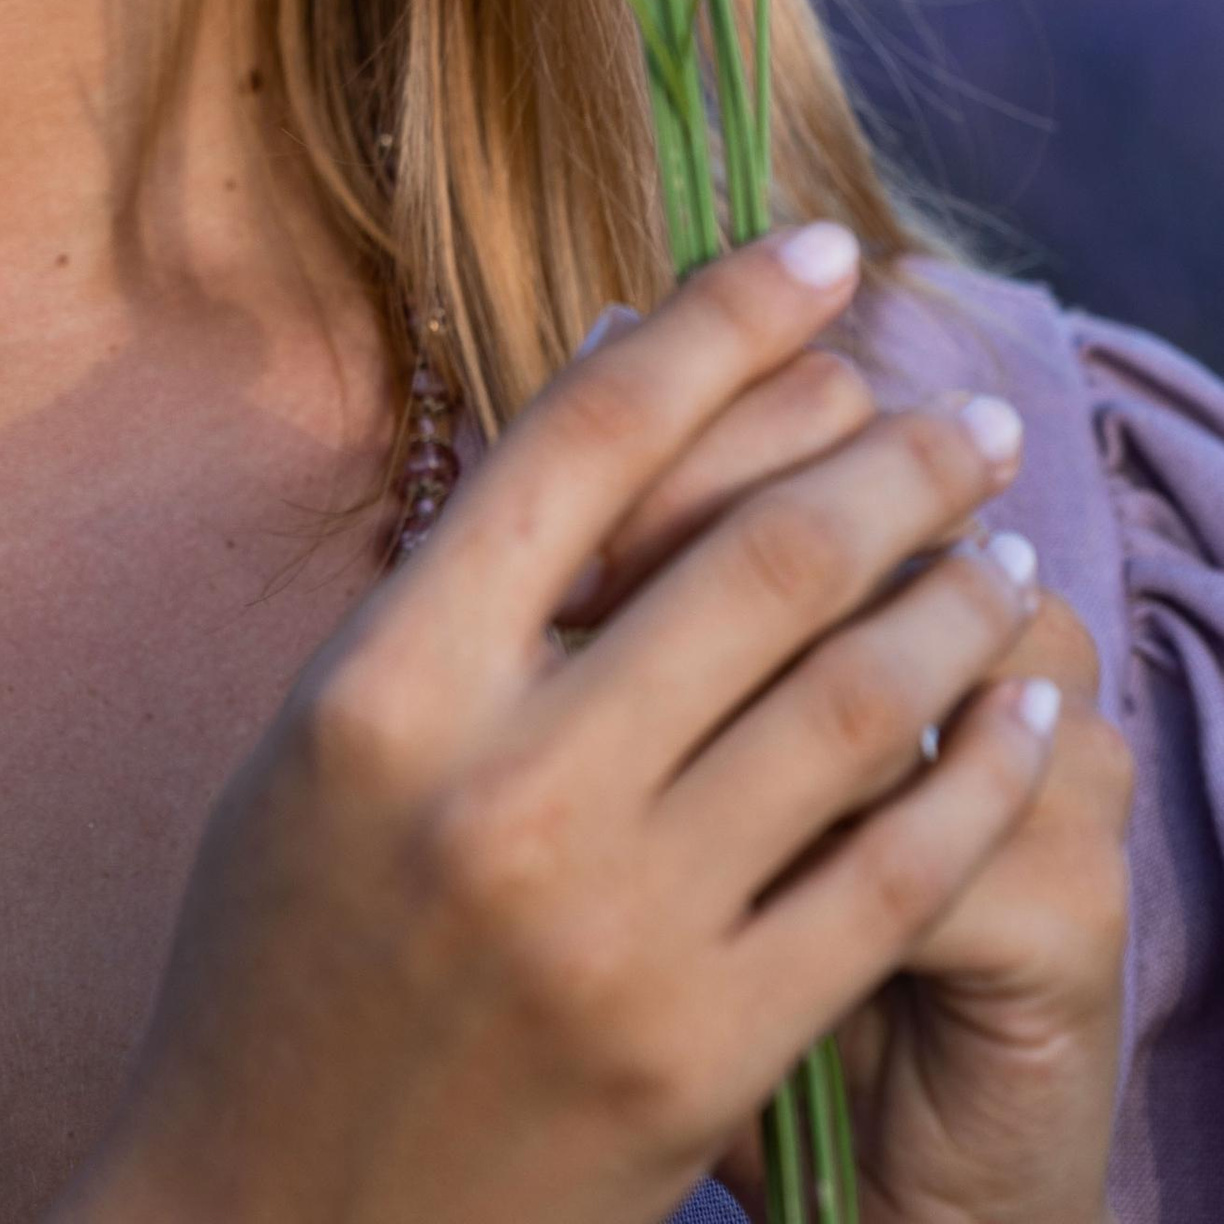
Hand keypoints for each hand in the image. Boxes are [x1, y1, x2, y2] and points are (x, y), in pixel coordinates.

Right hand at [56, 227, 1079, 1223]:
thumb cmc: (288, 952)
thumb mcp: (325, 739)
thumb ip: (462, 579)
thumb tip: (622, 370)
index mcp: (385, 684)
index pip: (585, 437)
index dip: (724, 321)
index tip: (823, 251)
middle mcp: (502, 788)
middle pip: (754, 555)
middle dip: (893, 458)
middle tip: (968, 412)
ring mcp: (615, 930)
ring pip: (852, 703)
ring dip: (957, 595)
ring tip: (1005, 542)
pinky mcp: (706, 1052)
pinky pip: (891, 874)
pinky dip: (977, 767)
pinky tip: (1016, 704)